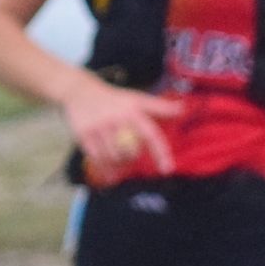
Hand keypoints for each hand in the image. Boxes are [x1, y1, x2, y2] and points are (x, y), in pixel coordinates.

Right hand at [62, 78, 180, 180]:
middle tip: (130, 157)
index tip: (167, 170)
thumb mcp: (137, 99)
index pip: (151, 135)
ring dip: (118, 164)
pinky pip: (97, 157)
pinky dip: (104, 168)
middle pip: (131, 151)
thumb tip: (184, 109)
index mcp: (133, 111)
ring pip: (114, 156)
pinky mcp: (84, 134)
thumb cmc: (114, 99)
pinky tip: (109, 173)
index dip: (160, 153)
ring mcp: (99, 127)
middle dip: (132, 158)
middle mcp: (117, 119)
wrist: (80, 91)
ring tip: (119, 165)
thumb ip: (160, 107)